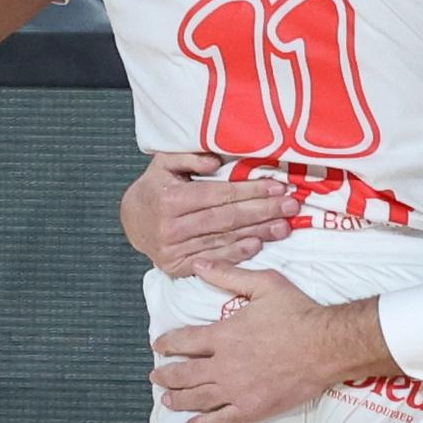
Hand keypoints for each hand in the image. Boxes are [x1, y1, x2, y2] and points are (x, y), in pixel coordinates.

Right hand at [121, 152, 297, 275]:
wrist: (131, 220)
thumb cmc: (156, 186)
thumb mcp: (165, 162)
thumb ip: (189, 156)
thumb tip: (217, 160)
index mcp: (171, 199)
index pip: (220, 195)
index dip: (251, 190)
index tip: (278, 186)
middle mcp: (172, 227)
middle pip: (227, 218)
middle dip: (263, 211)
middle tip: (291, 206)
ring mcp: (174, 250)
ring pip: (225, 240)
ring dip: (258, 233)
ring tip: (284, 226)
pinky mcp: (177, 267)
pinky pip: (213, 258)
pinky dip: (237, 252)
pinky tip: (258, 244)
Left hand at [149, 261, 341, 422]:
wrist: (326, 346)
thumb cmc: (298, 313)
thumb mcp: (264, 284)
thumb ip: (228, 275)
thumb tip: (199, 264)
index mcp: (223, 335)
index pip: (184, 341)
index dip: (168, 343)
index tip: (159, 345)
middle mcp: (223, 365)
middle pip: (184, 374)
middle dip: (166, 375)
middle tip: (155, 376)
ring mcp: (236, 390)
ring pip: (197, 399)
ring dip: (178, 400)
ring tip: (167, 401)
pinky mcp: (252, 409)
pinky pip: (221, 421)